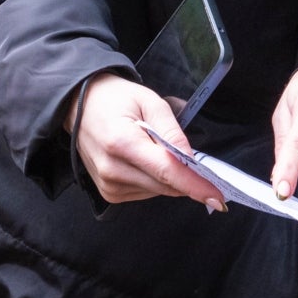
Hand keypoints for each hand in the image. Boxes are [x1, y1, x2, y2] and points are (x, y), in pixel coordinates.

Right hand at [70, 73, 224, 206]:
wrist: (80, 106)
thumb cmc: (116, 99)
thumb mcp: (150, 101)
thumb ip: (172, 131)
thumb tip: (192, 161)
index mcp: (121, 142)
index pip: (166, 171)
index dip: (195, 185)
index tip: (217, 198)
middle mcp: (112, 169)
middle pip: (165, 185)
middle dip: (187, 178)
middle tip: (196, 162)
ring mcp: (108, 184)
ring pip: (158, 191)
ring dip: (168, 177)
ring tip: (154, 149)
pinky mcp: (109, 193)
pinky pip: (146, 193)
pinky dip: (154, 180)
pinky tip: (144, 160)